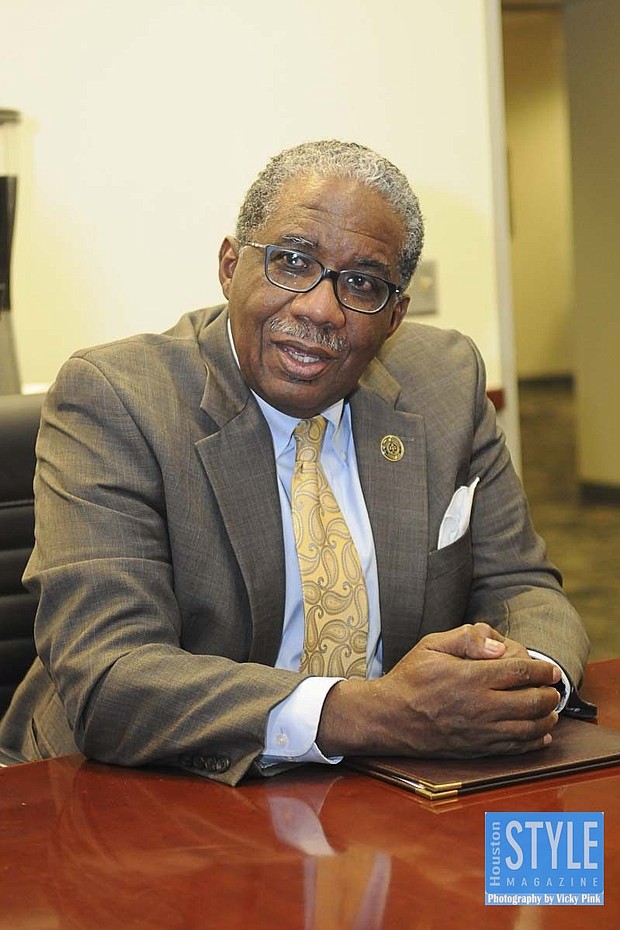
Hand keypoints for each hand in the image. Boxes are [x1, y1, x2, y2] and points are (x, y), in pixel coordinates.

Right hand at [316, 622, 560, 758]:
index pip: (520, 671)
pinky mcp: (477, 749)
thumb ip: (466, 638)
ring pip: (529, 728)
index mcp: (470, 677)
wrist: (389, 717)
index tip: (549, 669)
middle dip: (548, 694)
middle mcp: (480, 706)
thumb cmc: (410, 678)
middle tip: (551, 688)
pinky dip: (535, 742)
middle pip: (532, 702)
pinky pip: (515, 748)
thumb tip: (499, 645)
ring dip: (546, 718)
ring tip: (550, 709)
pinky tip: (542, 734)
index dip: (541, 670)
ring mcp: (480, 731)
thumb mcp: (431, 645)